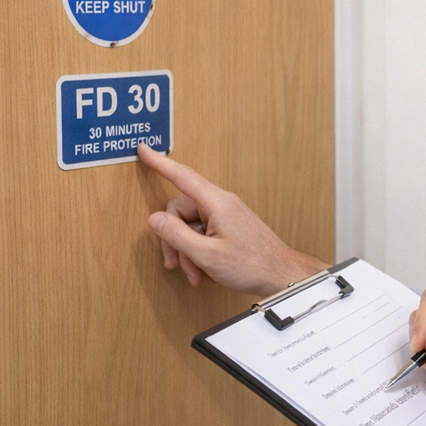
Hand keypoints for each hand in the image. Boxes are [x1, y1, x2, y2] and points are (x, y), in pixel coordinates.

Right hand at [137, 143, 328, 296]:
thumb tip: (155, 219)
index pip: (182, 176)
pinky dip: (200, 254)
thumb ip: (177, 235)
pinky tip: (207, 271)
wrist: (281, 275)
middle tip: (175, 264)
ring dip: (189, 253)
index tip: (144, 150)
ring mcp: (226, 216)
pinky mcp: (229, 228)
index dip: (160, 163)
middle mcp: (221, 204)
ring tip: (198, 274)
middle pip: (180, 212)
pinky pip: (203, 235)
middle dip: (174, 241)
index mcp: (217, 203)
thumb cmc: (252, 265)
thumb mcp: (207, 255)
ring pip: (190, 228)